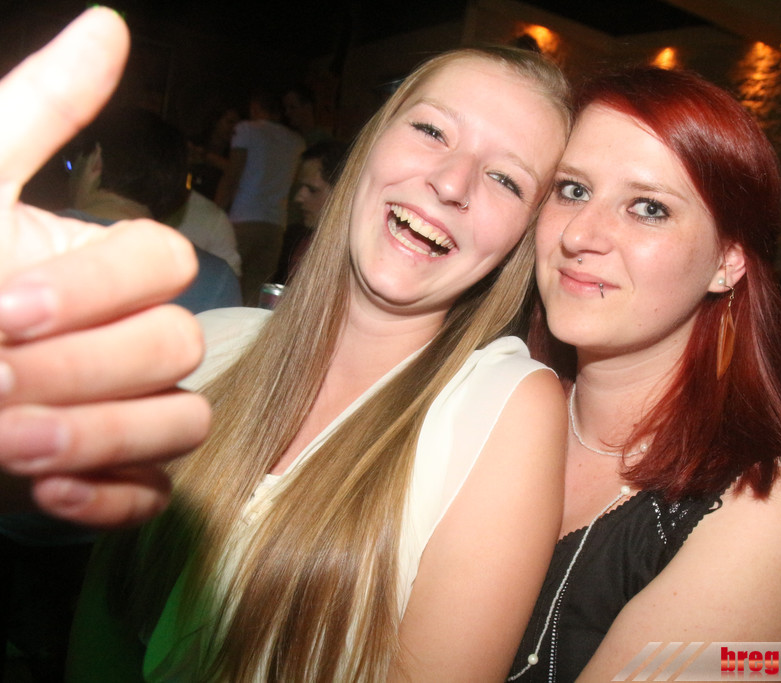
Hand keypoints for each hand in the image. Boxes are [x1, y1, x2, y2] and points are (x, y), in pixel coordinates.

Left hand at [0, 8, 210, 527]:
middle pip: (179, 347)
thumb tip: (110, 24)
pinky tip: (46, 493)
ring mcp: (121, 410)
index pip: (166, 264)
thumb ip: (39, 111)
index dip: (99, 290)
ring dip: (101, 434)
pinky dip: (111, 498)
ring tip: (7, 442)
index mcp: (96, 265)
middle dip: (87, 368)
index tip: (4, 310)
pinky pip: (154, 495)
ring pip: (183, 421)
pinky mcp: (104, 481)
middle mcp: (121, 334)